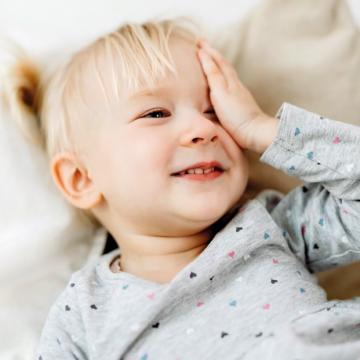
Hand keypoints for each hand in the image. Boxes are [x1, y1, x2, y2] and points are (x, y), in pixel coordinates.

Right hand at [196, 39, 278, 153]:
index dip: (207, 51)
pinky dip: (222, 77)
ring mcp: (238, 92)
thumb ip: (213, 74)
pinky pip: (228, 83)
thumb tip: (204, 55)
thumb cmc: (235, 114)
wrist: (253, 131)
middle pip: (223, 64)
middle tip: (202, 46)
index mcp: (229, 79)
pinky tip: (220, 82)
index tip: (197, 42)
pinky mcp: (239, 103)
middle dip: (212, 54)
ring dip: (217, 64)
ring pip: (226, 73)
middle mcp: (235, 83)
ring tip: (209, 60)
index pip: (217, 60)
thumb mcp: (220, 92)